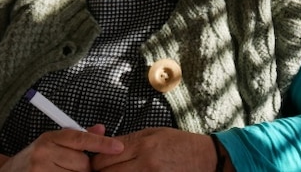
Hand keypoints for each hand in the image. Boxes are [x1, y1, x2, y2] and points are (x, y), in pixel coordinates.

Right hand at [0, 124, 123, 171]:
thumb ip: (78, 137)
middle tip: (69, 167)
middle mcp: (43, 153)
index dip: (102, 143)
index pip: (80, 138)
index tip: (118, 147)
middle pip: (83, 163)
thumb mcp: (52, 143)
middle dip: (83, 168)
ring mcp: (40, 171)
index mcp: (48, 138)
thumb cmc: (33, 159)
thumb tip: (101, 128)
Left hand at [90, 127, 215, 171]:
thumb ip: (129, 140)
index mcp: (143, 145)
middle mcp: (145, 163)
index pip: (104, 157)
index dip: (95, 160)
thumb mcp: (154, 133)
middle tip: (102, 169)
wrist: (205, 158)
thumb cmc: (181, 144)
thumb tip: (107, 146)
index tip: (96, 160)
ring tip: (116, 171)